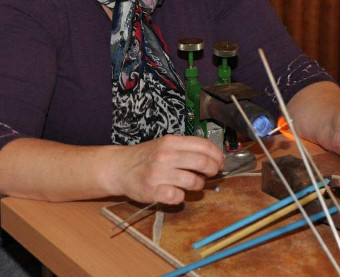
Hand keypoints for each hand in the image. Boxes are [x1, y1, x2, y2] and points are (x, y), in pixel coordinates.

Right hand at [107, 135, 223, 204]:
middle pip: (202, 163)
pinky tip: (178, 193)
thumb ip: (186, 148)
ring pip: (193, 181)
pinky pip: (177, 197)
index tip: (220, 162)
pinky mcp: (152, 191)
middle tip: (212, 173)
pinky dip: (181, 197)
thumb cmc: (146, 157)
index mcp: (171, 142)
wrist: (120, 168)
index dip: (217, 155)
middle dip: (213, 170)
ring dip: (199, 185)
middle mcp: (166, 156)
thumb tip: (213, 156)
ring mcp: (159, 174)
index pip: (204, 146)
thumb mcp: (165, 144)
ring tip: (194, 184)